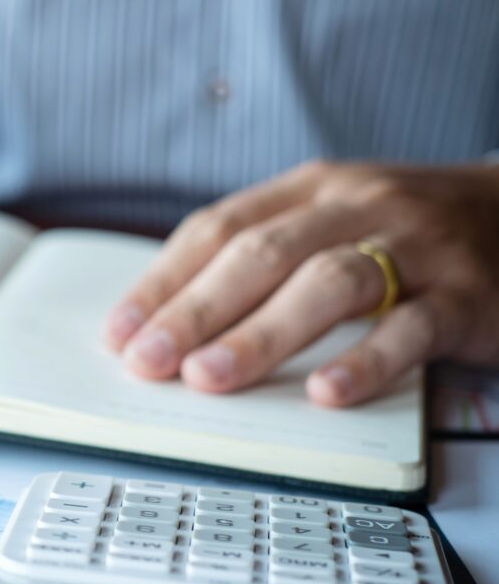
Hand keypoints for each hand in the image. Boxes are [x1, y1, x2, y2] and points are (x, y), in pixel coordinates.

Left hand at [105, 160, 498, 406]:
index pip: (218, 229)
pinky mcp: (468, 293)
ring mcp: (415, 246)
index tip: (119, 331)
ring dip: (261, 334)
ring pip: (328, 283)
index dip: (163, 281)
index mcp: (310, 189)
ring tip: (208, 378)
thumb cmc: (407, 230)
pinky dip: (366, 361)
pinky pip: (413, 328)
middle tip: (146, 361)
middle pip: (260, 255)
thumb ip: (266, 255)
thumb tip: (174, 317)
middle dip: (194, 311)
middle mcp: (357, 205)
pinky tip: (326, 394)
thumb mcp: (332, 220)